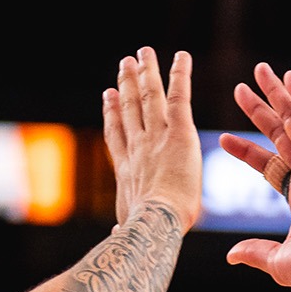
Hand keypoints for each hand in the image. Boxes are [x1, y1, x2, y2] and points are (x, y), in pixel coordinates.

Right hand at [104, 48, 202, 230]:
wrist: (154, 223)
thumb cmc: (144, 233)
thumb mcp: (128, 228)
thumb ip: (123, 227)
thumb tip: (114, 238)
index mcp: (126, 170)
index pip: (117, 135)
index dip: (112, 113)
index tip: (108, 95)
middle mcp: (138, 147)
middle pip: (130, 108)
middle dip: (127, 84)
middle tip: (124, 64)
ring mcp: (156, 137)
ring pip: (150, 97)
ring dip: (147, 73)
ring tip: (142, 53)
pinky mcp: (179, 132)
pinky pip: (179, 97)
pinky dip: (180, 74)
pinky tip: (181, 56)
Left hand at [221, 64, 290, 291]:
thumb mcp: (279, 261)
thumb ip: (255, 253)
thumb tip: (231, 256)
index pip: (269, 165)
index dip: (247, 151)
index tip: (224, 139)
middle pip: (280, 134)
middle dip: (260, 112)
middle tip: (241, 91)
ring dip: (278, 94)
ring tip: (260, 70)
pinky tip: (289, 77)